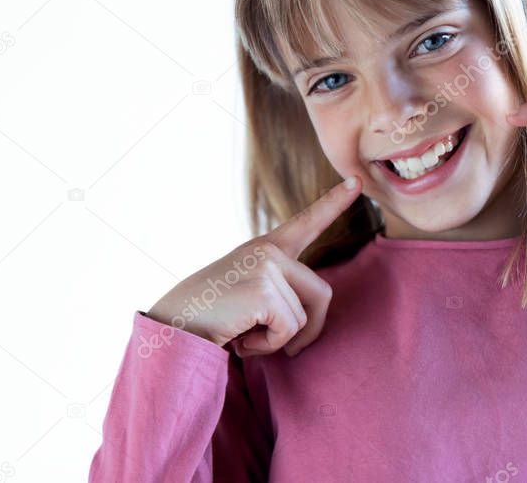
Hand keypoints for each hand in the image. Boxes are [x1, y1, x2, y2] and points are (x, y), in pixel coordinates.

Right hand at [147, 175, 362, 356]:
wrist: (170, 328)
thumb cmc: (211, 318)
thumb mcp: (249, 295)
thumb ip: (281, 292)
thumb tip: (313, 317)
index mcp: (265, 248)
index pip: (306, 222)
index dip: (334, 203)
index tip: (356, 181)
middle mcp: (268, 251)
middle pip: (322, 294)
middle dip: (308, 329)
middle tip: (276, 344)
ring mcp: (266, 266)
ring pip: (304, 318)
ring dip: (277, 340)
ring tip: (243, 331)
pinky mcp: (263, 289)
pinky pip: (289, 330)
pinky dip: (267, 346)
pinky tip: (240, 338)